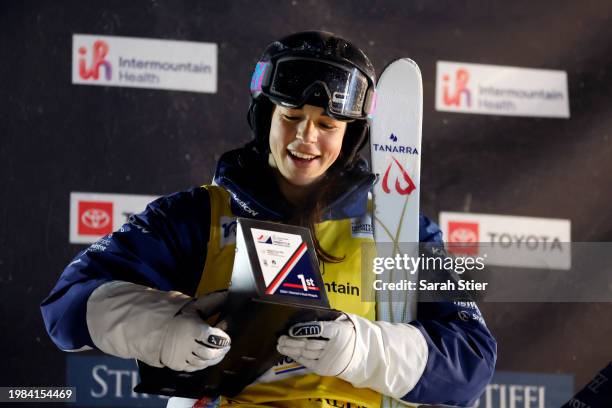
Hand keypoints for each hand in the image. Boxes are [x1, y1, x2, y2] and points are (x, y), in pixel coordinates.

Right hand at [87, 282, 230, 372]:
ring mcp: (180, 357)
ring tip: (218, 348)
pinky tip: (206, 355)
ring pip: (204, 362)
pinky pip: (195, 367)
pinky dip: (204, 362)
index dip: (223, 338)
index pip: (214, 338)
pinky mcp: (176, 364)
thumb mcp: (190, 303)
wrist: (141, 324)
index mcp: (191, 328)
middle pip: (212, 353)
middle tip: (225, 342)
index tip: (226, 334)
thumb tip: (227, 295)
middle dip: (221, 348)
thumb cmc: (168, 311)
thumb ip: (209, 303)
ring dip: (215, 356)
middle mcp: (186, 345)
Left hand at [277, 313, 427, 397]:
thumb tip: (310, 311)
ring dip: (291, 349)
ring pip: (306, 353)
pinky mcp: (324, 368)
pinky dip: (297, 357)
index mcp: (340, 331)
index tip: (292, 328)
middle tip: (282, 336)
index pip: (320, 330)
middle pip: (310, 343)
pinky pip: (307, 362)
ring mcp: (328, 359)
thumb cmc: (349, 335)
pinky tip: (288, 352)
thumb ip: (329, 318)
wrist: (363, 357)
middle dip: (293, 340)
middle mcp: (334, 346)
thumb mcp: (343, 323)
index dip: (304, 329)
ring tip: (281, 344)